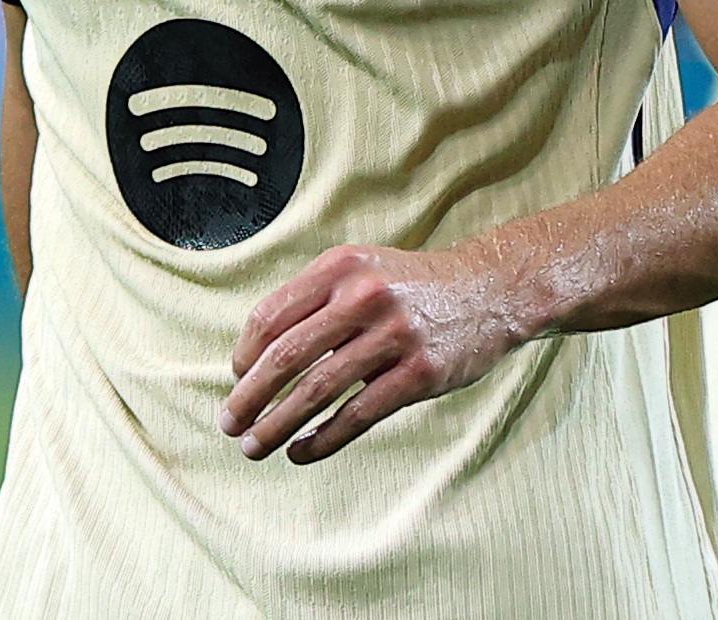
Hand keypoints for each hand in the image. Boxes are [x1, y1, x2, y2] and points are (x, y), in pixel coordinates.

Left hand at [220, 243, 530, 464]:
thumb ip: (314, 301)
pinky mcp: (419, 372)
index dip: (244, 355)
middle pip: (287, 356)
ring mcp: (394, 334)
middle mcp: (364, 296)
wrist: (489, 290)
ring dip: (277, 425)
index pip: (271, 315)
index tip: (237, 379)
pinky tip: (301, 451)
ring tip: (254, 447)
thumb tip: (254, 360)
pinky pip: (358, 414)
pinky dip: (322, 439)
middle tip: (228, 424)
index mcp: (340, 267)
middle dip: (249, 396)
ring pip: (318, 390)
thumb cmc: (410, 287)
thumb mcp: (361, 270)